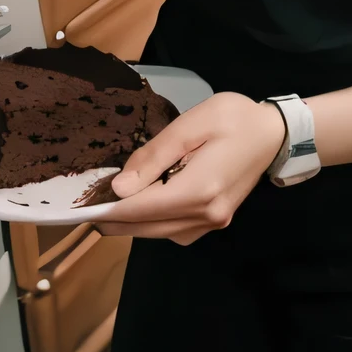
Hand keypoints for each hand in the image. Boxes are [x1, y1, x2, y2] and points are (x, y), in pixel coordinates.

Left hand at [93, 93, 286, 244]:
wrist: (274, 133)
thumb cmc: (234, 118)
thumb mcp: (192, 124)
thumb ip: (155, 154)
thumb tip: (120, 188)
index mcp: (199, 190)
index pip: (138, 210)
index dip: (104, 208)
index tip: (77, 203)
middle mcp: (204, 216)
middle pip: (143, 228)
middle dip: (112, 216)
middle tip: (86, 199)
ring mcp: (211, 224)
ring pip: (156, 233)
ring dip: (131, 220)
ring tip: (109, 198)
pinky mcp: (214, 222)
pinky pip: (172, 230)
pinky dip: (152, 221)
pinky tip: (143, 201)